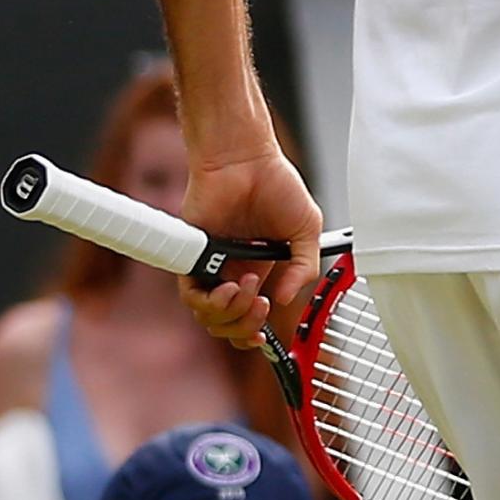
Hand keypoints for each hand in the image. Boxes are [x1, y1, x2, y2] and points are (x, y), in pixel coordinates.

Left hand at [180, 149, 321, 349]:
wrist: (246, 161)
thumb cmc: (276, 185)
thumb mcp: (307, 229)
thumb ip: (304, 266)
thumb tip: (285, 300)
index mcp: (261, 269)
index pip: (251, 314)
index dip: (255, 332)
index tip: (265, 337)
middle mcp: (234, 272)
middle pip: (228, 324)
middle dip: (244, 328)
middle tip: (260, 310)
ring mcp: (213, 266)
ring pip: (209, 316)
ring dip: (231, 314)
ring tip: (247, 291)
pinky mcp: (193, 258)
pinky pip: (193, 295)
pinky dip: (211, 301)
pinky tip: (230, 287)